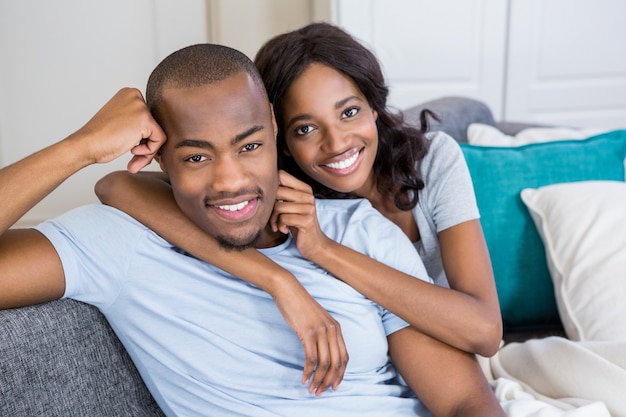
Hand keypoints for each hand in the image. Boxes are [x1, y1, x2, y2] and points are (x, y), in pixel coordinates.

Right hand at [71, 88, 165, 172]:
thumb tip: (157, 138)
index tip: (132, 146)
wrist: (86, 144)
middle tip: (134, 157)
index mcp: (129, 94)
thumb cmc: (99, 138)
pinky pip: (160, 140)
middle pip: (155, 126)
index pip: (149, 119)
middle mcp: (136, 96)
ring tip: (133, 159)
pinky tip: (132, 151)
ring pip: (158, 134)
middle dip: (147, 145)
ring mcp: (140, 106)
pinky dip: (150, 151)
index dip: (143, 137)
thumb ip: (138, 125)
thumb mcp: (121, 123)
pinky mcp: (145, 119)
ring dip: (148, 152)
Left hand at [270, 170, 330, 260]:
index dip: (271, 186)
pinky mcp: (307, 220)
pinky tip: (284, 229)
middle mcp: (308, 196)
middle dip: (270, 206)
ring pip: (278, 206)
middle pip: (277, 190)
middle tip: (273, 216)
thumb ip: (283, 194)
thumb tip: (262, 184)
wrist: (314, 243)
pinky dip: (280, 225)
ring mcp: (309, 208)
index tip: (272, 200)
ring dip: (274, 219)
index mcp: (305, 189)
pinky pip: (283, 218)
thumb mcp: (292, 206)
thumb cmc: (298, 224)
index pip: (281, 175)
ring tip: (278, 225)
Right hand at [271, 278, 348, 394]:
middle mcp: (332, 330)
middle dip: (330, 380)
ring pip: (324, 363)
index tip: (334, 386)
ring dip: (318, 379)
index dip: (340, 374)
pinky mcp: (308, 333)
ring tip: (312, 389)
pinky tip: (303, 378)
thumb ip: (323, 334)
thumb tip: (323, 354)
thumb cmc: (300, 306)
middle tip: (321, 392)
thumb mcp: (317, 320)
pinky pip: (311, 358)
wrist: (288, 290)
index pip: (344, 356)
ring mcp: (321, 331)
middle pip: (337, 363)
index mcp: (336, 328)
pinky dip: (308, 371)